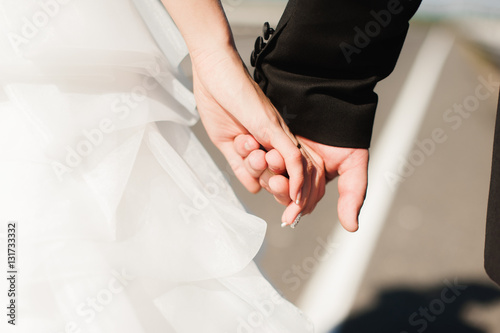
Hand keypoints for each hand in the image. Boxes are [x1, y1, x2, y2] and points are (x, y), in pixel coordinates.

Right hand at [191, 47, 316, 222]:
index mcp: (266, 141)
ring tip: (287, 206)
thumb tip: (253, 188)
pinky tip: (297, 196)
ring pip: (296, 169)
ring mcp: (277, 132)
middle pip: (296, 174)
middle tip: (282, 209)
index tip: (280, 208)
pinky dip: (297, 178)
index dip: (284, 193)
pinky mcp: (272, 127)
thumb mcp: (225, 141)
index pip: (283, 174)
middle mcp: (277, 137)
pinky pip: (293, 156)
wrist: (212, 72)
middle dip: (293, 198)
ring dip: (293, 192)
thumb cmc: (217, 99)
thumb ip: (239, 164)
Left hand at [236, 134, 368, 231]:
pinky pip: (243, 159)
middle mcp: (290, 165)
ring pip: (259, 174)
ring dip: (257, 167)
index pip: (300, 199)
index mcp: (311, 173)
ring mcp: (270, 153)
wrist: (319, 90)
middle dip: (276, 186)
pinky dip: (243, 154)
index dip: (296, 207)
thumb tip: (351, 226)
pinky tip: (245, 142)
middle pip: (279, 188)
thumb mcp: (353, 162)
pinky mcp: (252, 141)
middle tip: (275, 179)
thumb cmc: (342, 126)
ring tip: (260, 153)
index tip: (291, 215)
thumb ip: (352, 193)